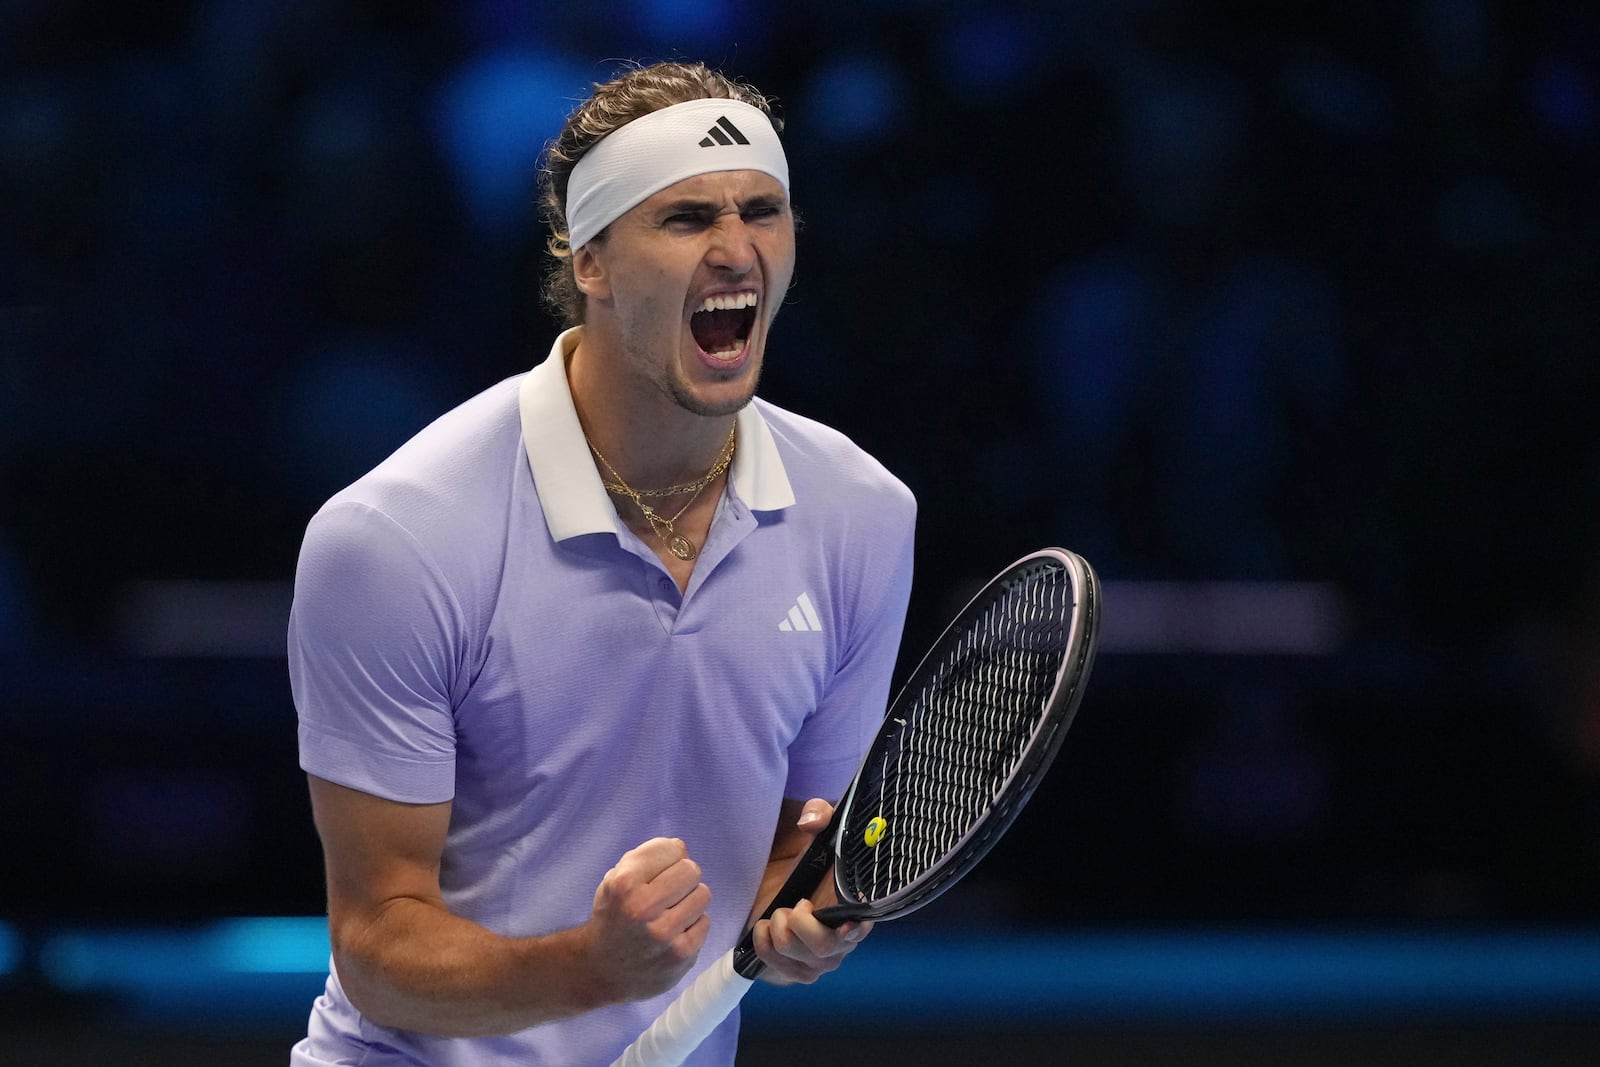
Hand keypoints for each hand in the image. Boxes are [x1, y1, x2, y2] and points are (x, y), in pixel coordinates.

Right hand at [584, 837, 711, 1003]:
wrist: (600, 970)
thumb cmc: (612, 918)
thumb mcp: (614, 880)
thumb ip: (646, 858)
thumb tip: (681, 849)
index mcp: (624, 884)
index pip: (671, 848)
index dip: (667, 857)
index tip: (657, 871)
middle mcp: (643, 908)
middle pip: (691, 870)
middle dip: (682, 877)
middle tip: (668, 892)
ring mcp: (664, 934)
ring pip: (703, 894)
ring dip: (689, 900)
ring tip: (671, 912)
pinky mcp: (682, 955)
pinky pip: (705, 922)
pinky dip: (692, 924)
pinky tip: (674, 933)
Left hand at [751, 799, 873, 985]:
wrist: (772, 885)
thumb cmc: (802, 861)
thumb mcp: (814, 830)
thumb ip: (819, 813)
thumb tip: (810, 821)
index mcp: (855, 909)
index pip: (863, 927)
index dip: (855, 930)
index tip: (846, 924)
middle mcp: (842, 940)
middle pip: (825, 948)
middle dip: (800, 924)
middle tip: (793, 904)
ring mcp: (819, 960)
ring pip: (799, 959)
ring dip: (779, 931)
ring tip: (777, 912)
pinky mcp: (794, 971)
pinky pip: (777, 967)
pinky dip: (764, 944)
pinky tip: (765, 927)